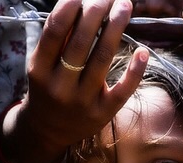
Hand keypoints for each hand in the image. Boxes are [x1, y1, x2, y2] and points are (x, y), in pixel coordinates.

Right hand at [1, 0, 148, 162]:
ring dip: (116, 28)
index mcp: (39, 69)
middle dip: (97, 11)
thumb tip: (81, 3)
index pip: (55, 30)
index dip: (71, 5)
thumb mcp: (43, 64)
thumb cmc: (49, 86)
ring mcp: (82, 102)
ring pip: (102, 59)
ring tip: (124, 5)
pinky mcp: (102, 114)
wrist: (48, 130)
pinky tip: (143, 51)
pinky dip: (134, 71)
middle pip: (81, 42)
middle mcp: (59, 86)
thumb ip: (59, 38)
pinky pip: (122, 90)